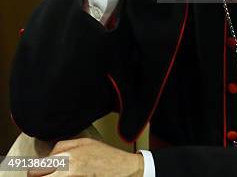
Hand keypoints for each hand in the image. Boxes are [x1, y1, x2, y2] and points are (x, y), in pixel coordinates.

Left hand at [27, 138, 142, 176]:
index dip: (33, 171)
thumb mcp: (84, 142)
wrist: (124, 170)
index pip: (37, 169)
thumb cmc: (106, 156)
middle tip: (45, 174)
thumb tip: (47, 156)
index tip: (35, 171)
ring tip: (60, 173)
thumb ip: (62, 147)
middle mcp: (68, 171)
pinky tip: (70, 176)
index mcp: (68, 157)